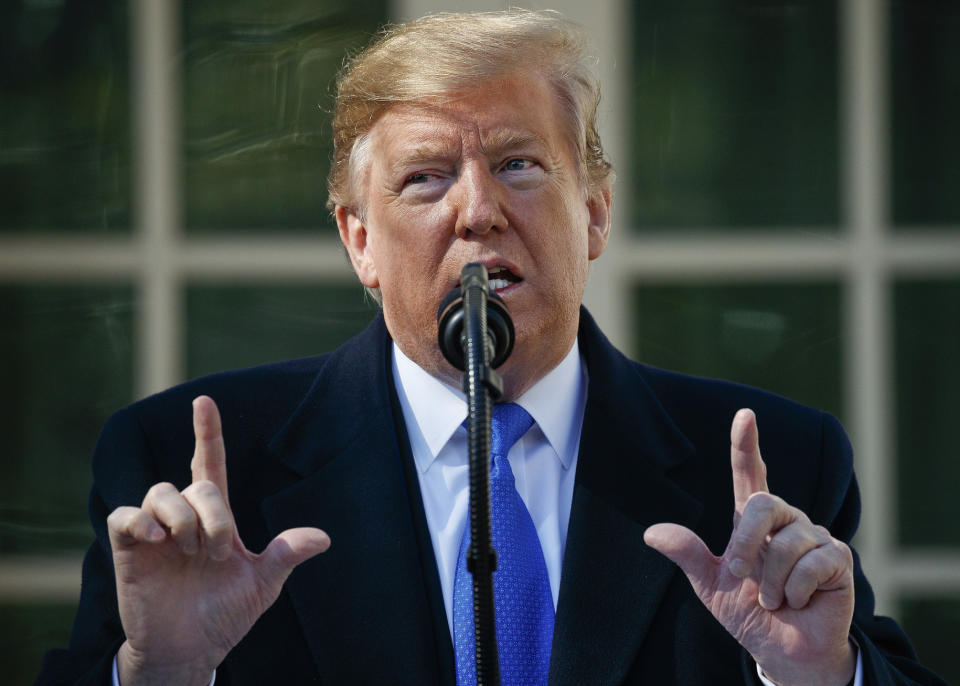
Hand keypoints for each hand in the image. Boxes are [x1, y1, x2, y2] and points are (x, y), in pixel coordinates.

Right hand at [107, 396, 330, 685]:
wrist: (192, 650)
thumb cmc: (226, 613)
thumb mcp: (262, 584)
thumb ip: (286, 555)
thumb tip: (324, 538)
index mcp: (216, 517)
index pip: (210, 463)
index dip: (208, 433)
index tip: (205, 401)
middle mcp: (185, 516)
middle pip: (197, 484)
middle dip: (214, 515)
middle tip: (218, 553)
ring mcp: (156, 531)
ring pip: (161, 491)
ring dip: (182, 518)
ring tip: (191, 551)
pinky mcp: (129, 549)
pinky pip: (125, 515)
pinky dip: (140, 520)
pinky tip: (157, 539)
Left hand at [644, 409, 855, 685]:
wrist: (784, 653)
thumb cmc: (750, 613)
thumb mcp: (711, 584)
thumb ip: (687, 554)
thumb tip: (651, 533)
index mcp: (753, 522)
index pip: (750, 474)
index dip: (746, 445)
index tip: (744, 415)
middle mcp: (785, 520)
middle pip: (761, 504)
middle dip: (745, 542)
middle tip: (739, 575)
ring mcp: (815, 536)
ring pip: (786, 542)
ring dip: (772, 582)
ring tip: (775, 600)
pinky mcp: (838, 557)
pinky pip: (812, 564)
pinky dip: (796, 591)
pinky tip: (799, 602)